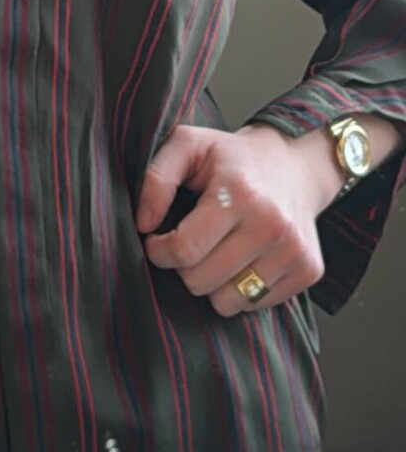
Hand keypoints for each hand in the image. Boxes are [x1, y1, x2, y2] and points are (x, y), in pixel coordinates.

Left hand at [134, 123, 325, 314]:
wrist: (294, 164)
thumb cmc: (231, 157)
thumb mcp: (188, 145)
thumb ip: (157, 178)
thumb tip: (144, 224)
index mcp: (240, 193)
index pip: (185, 250)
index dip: (159, 250)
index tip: (157, 240)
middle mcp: (272, 225)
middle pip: (201, 281)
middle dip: (184, 266)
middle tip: (192, 242)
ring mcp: (294, 251)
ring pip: (227, 302)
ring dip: (212, 282)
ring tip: (218, 251)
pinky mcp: (308, 270)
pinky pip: (255, 306)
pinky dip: (241, 289)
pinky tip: (244, 258)